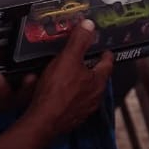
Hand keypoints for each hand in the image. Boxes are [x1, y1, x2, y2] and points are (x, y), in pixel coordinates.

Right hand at [24, 21, 113, 138]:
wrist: (41, 121)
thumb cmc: (56, 92)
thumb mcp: (68, 59)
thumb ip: (79, 41)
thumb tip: (88, 26)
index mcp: (98, 81)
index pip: (108, 63)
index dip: (104, 53)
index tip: (103, 49)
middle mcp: (94, 97)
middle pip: (96, 77)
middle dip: (89, 68)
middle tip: (81, 60)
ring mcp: (83, 109)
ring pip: (83, 91)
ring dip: (76, 82)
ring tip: (65, 75)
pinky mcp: (70, 118)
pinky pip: (71, 103)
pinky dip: (65, 96)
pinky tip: (55, 93)